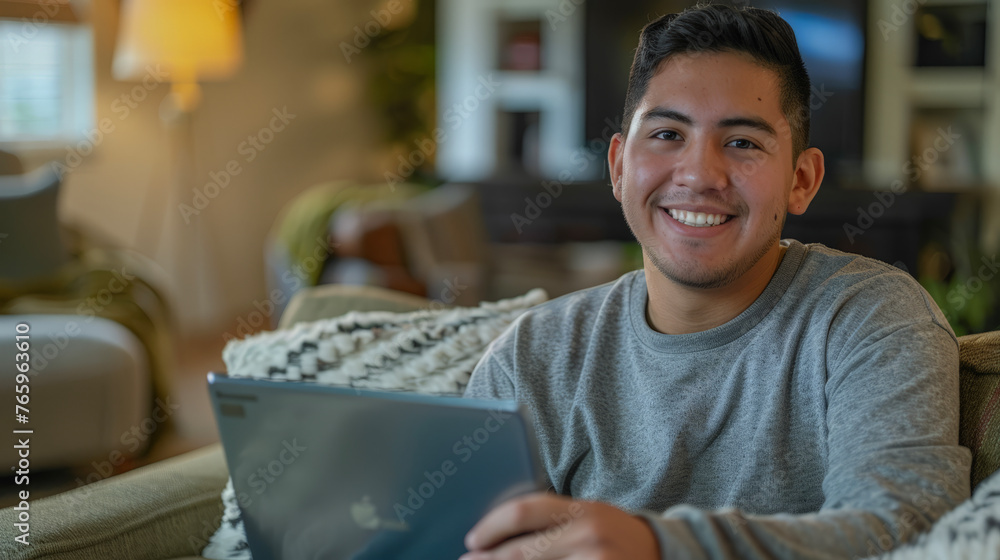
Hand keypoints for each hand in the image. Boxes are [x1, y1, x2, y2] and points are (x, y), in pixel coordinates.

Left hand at [459, 492, 659, 559]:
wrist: (663, 554)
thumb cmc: (613, 537)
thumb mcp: (587, 517)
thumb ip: (550, 522)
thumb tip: (494, 537)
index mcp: (581, 510)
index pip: (522, 512)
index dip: (490, 527)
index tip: (472, 540)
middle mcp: (588, 535)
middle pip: (520, 552)